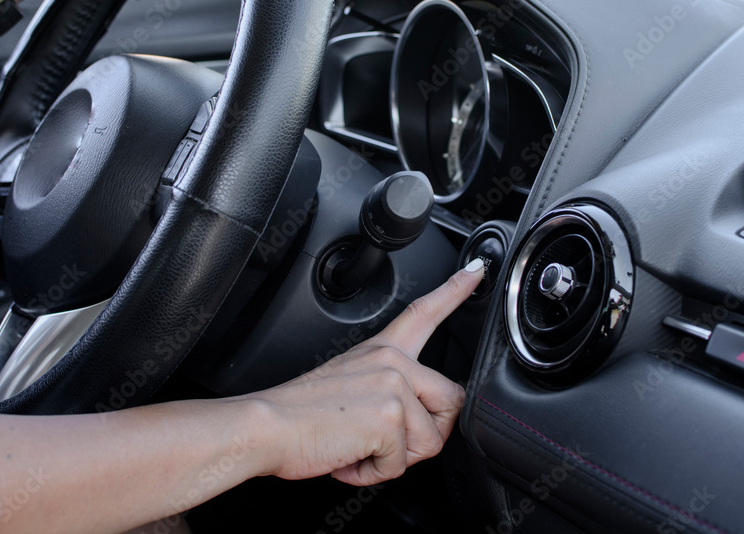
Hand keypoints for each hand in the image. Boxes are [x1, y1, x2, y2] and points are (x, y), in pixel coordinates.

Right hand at [244, 259, 484, 485]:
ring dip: (393, 459)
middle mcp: (393, 361)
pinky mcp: (391, 417)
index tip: (477, 271)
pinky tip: (349, 456)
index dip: (455, 290)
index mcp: (382, 350)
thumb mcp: (349, 386)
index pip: (425, 312)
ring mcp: (394, 386)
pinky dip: (374, 472)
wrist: (266, 427)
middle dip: (424, 436)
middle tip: (380, 439)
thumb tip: (412, 420)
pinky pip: (402, 465)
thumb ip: (388, 391)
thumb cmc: (299, 414)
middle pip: (451, 404)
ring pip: (429, 442)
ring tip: (356, 445)